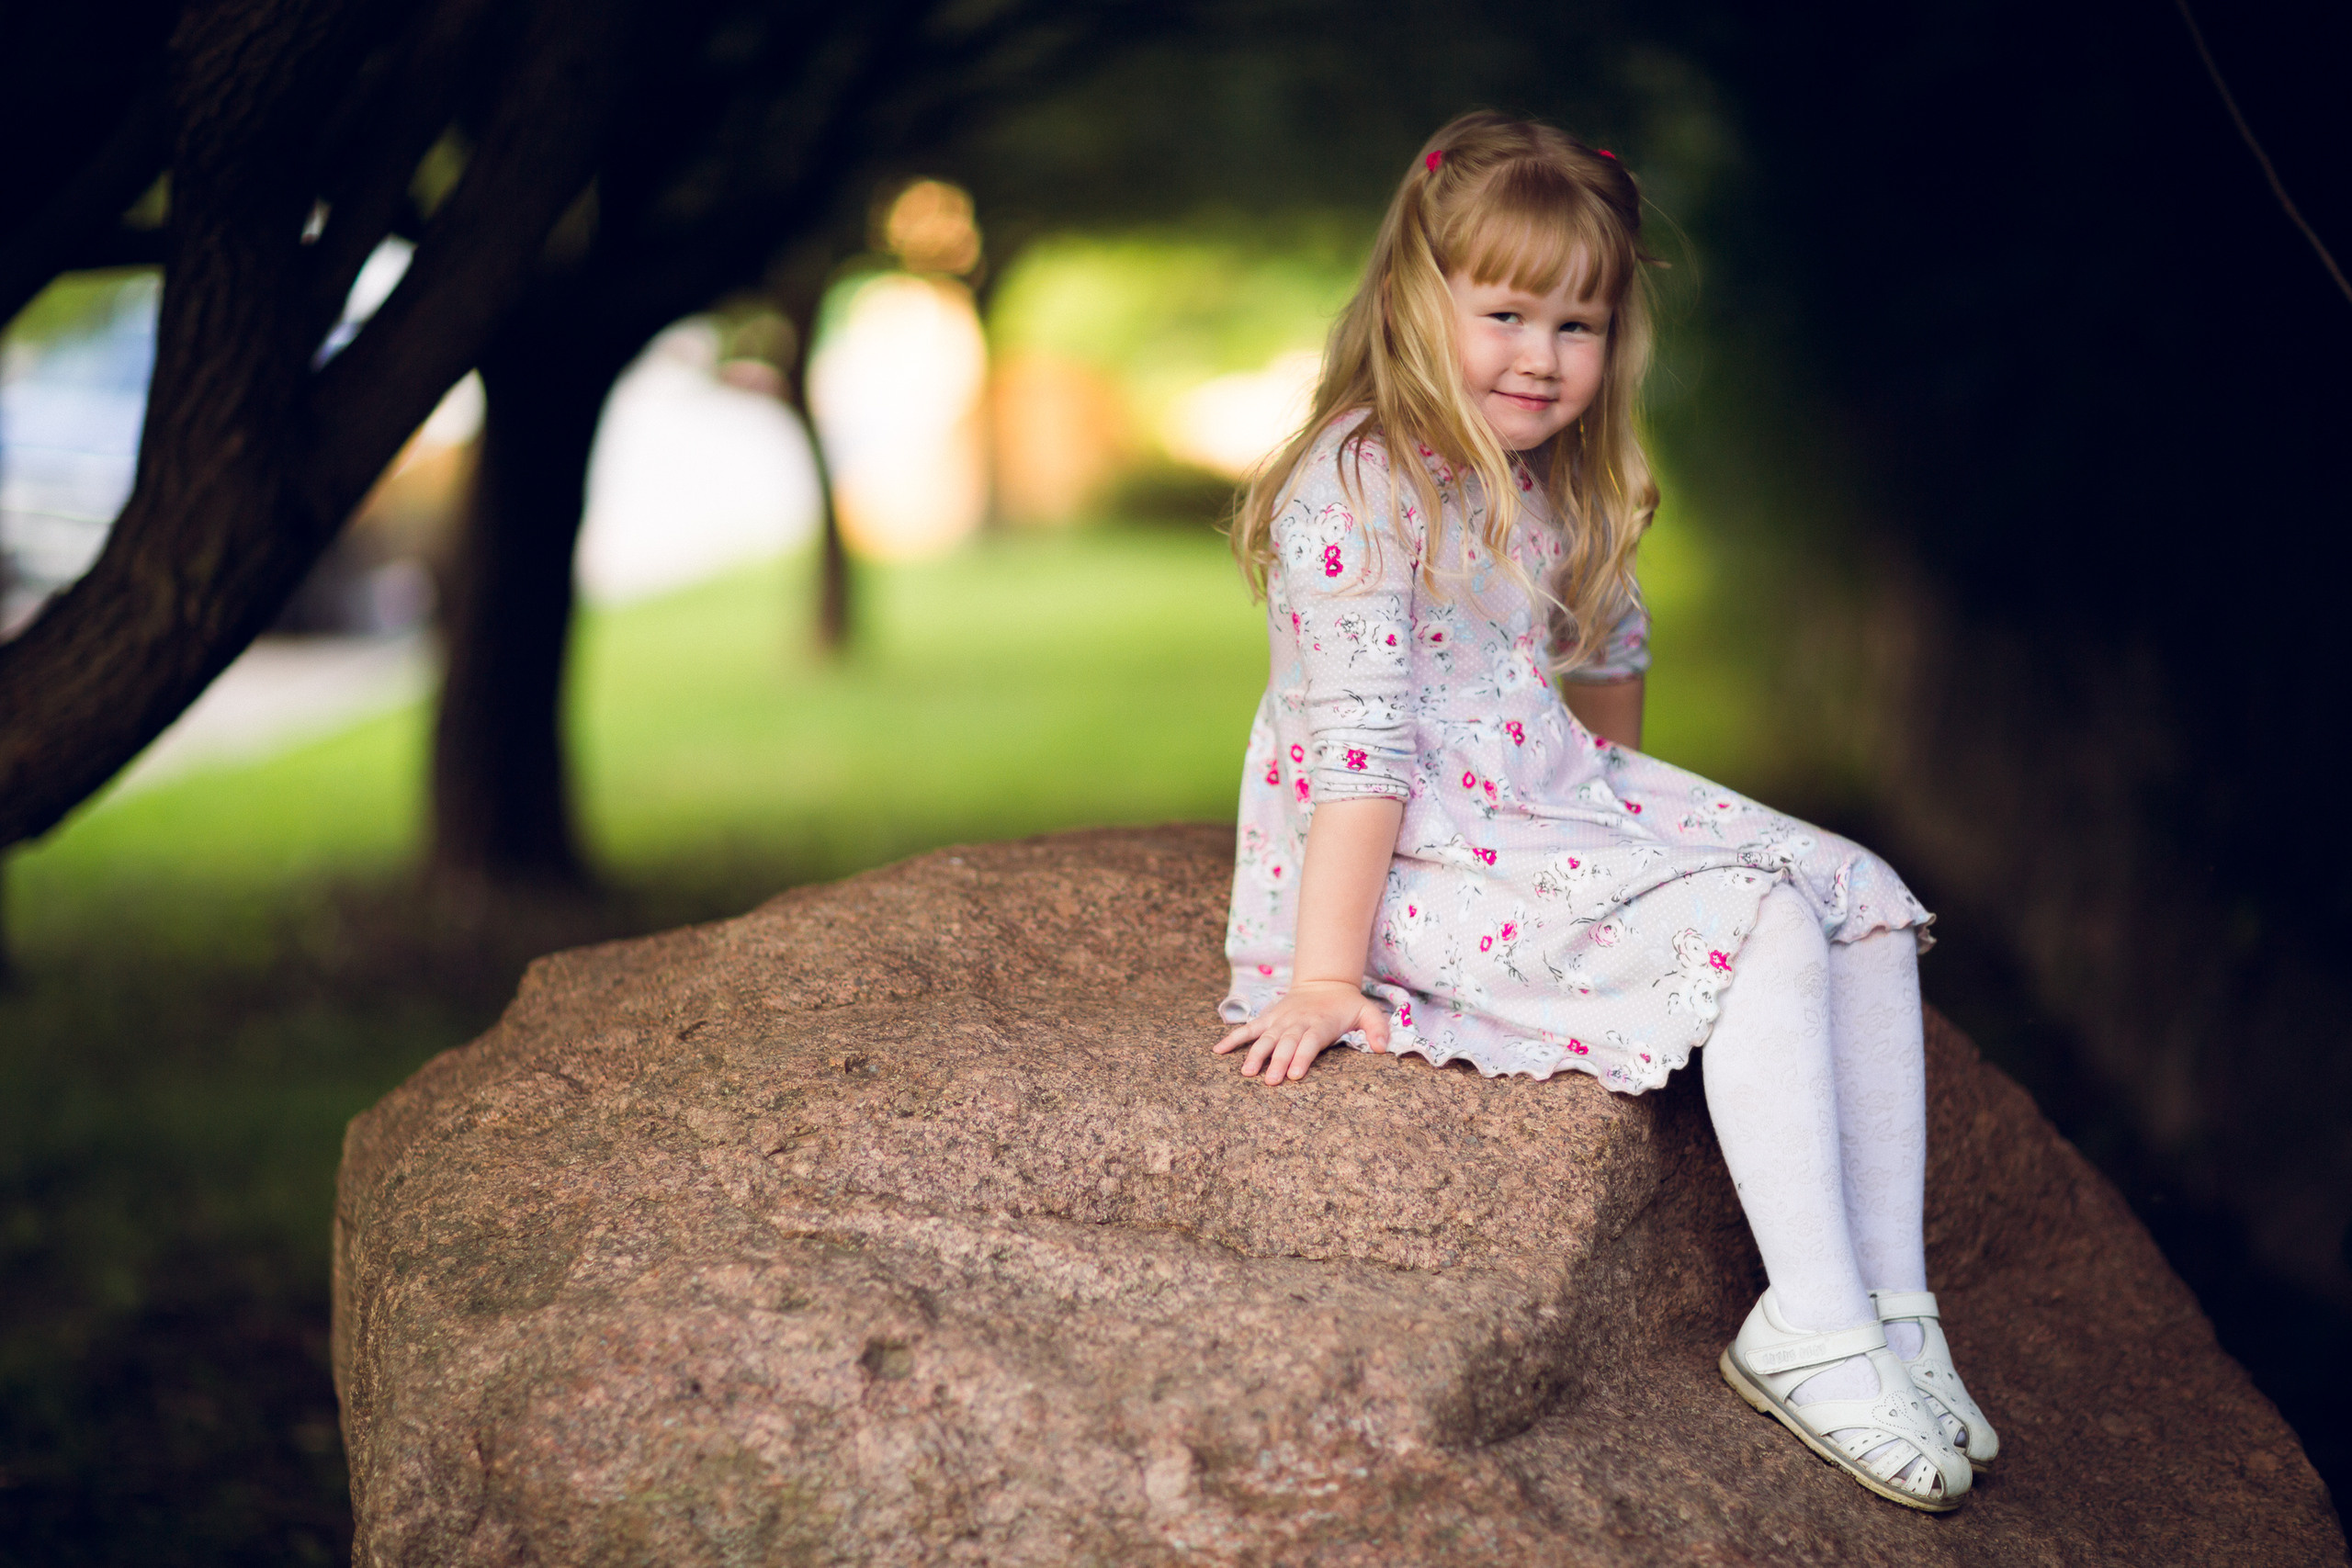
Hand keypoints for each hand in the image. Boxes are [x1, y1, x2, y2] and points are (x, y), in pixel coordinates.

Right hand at [1212, 980, 1390, 1084]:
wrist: (1324, 981)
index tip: (1294, 1074)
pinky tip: (1218, 1051)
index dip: (1301, 1057)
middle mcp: (1297, 1022)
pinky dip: (1233, 1038)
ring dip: (1254, 1054)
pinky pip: (1248, 1028)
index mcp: (1319, 1024)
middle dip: (1277, 1062)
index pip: (1309, 1042)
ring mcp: (1280, 1020)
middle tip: (1270, 1082)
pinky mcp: (1268, 1018)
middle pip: (1285, 1043)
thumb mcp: (1367, 1011)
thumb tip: (1382, 1047)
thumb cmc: (1346, 1004)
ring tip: (1246, 1072)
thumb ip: (1376, 1028)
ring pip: (1265, 1038)